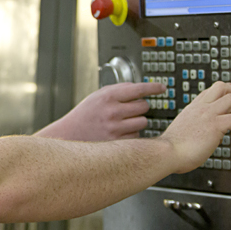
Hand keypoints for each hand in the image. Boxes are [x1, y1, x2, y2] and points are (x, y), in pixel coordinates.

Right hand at [34, 82, 165, 140]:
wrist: (69, 135)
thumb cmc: (84, 115)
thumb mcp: (96, 96)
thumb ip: (117, 91)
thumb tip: (138, 88)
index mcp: (107, 96)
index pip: (138, 89)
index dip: (153, 87)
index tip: (162, 87)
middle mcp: (113, 111)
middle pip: (144, 106)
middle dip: (139, 107)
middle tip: (129, 110)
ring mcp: (115, 128)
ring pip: (142, 122)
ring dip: (136, 121)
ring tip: (122, 122)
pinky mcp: (118, 142)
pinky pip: (137, 136)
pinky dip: (131, 134)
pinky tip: (119, 133)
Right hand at [160, 81, 230, 173]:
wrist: (167, 153)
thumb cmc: (174, 147)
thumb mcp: (184, 127)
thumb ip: (196, 124)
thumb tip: (211, 132)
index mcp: (193, 108)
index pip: (211, 91)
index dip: (224, 95)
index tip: (230, 106)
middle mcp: (201, 108)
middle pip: (223, 87)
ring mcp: (208, 115)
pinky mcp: (214, 126)